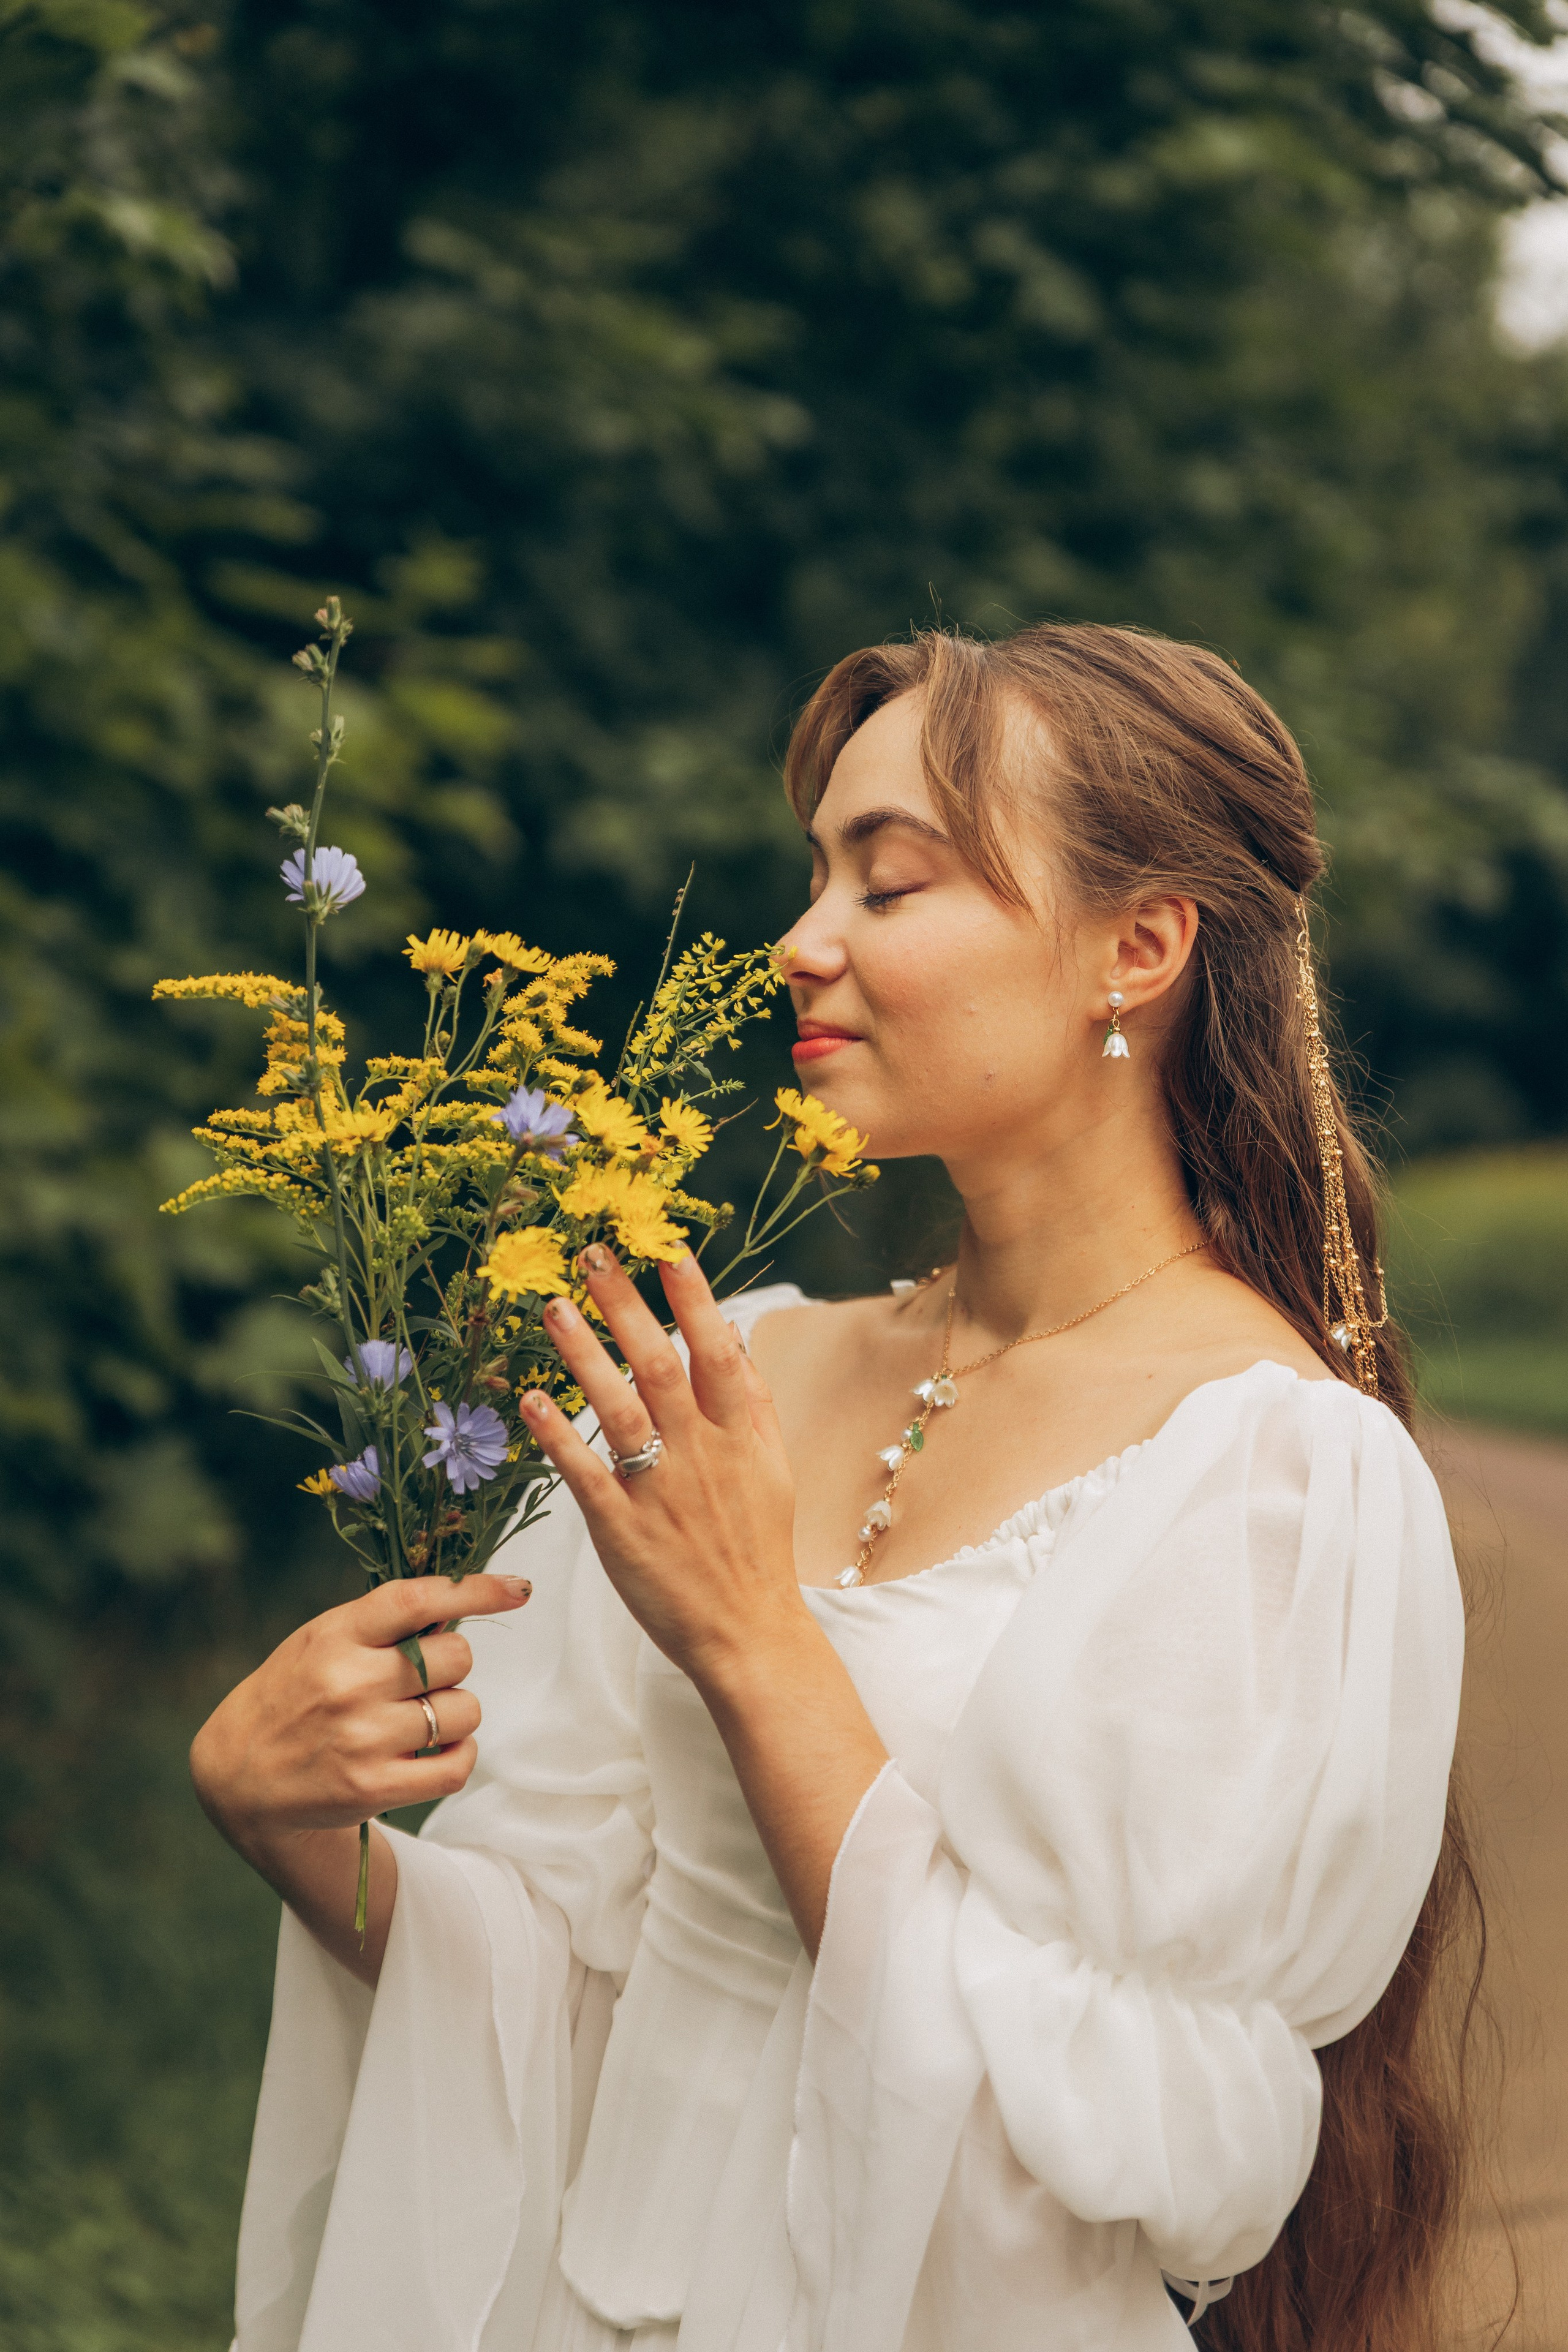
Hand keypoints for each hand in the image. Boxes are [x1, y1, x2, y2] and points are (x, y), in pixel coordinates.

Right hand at [189, 1572, 529, 1852]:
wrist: (243, 1773)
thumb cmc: (298, 1692)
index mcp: (337, 1635)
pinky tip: (436, 1751)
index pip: (418, 1601)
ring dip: (455, 1713)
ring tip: (419, 1719)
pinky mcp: (375, 1787)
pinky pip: (457, 1765)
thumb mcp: (324, 1640)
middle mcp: (349, 1684)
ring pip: (464, 1710)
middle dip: (452, 1665)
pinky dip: (459, 1756)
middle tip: (420, 1679)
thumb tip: (465, 1603)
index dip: (475, 1589)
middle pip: (455, 1657)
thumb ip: (384, 1623)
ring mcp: (363, 1739)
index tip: (518, 1588)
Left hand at [519, 1247, 805, 1692]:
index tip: (668, 1251)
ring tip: (554, 1308)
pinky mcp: (620, 1528)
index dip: (693, 1299)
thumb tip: (733, 1335)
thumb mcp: (773, 1467)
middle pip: (660, 1364)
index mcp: (740, 1435)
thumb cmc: (757, 1548)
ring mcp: (659, 1489)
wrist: (749, 1631)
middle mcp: (701, 1453)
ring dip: (583, 1354)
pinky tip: (530, 1399)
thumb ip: (753, 1402)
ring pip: (617, 1407)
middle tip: (593, 1257)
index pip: (717, 1352)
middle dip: (626, 1306)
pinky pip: (584, 1471)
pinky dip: (557, 1434)